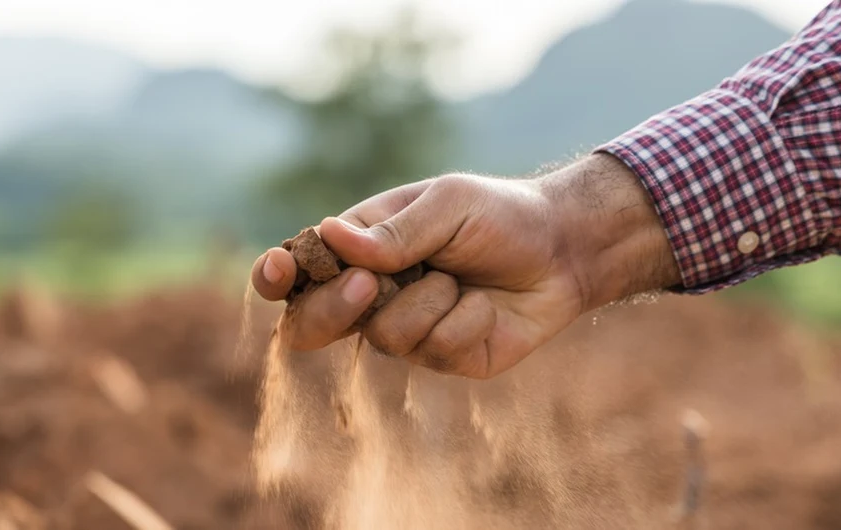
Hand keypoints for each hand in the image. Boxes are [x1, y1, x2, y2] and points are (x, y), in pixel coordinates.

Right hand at [251, 154, 680, 377]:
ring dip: (428, 303)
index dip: (277, 276)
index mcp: (362, 246)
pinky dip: (466, 320)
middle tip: (368, 286)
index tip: (275, 272)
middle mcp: (374, 293)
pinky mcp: (443, 357)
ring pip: (382, 338)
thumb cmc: (500, 216)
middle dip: (334, 309)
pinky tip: (485, 305)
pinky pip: (435, 349)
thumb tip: (330, 236)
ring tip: (461, 279)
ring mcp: (406, 330)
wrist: (565, 251)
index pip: (301, 269)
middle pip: (313, 321)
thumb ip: (394, 231)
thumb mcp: (448, 205)